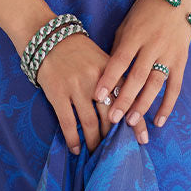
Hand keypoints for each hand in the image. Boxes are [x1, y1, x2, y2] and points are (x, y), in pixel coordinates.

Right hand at [34, 31, 146, 154]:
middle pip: (110, 115)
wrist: (48, 37)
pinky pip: (67, 122)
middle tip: (117, 152)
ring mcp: (76, 87)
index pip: (128, 99)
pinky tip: (77, 149)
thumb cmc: (78, 50)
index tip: (142, 139)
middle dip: (114, 136)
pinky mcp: (57, 93)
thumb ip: (114, 79)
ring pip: (90, 122)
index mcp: (111, 70)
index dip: (136, 121)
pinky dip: (73, 139)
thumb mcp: (102, 59)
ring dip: (94, 141)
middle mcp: (96, 80)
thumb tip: (125, 107)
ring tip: (96, 153)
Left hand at [93, 0, 190, 133]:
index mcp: (135, 35)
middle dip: (125, 99)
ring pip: (155, 84)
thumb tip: (108, 74)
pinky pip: (175, 86)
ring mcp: (169, 54)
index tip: (98, 96)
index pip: (120, 60)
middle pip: (137, 77)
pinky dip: (168, 105)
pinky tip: (158, 121)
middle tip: (113, 118)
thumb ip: (119, 48)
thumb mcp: (127, 24)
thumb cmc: (145, 10)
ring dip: (143, 105)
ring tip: (132, 122)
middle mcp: (153, 45)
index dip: (109, 79)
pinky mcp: (182, 60)